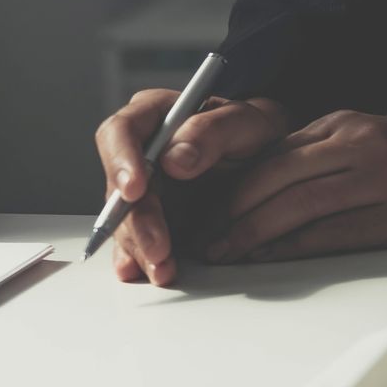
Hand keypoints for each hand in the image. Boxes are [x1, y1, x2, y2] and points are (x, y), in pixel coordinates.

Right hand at [94, 91, 289, 285]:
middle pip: (119, 186)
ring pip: (126, 219)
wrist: (268, 156)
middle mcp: (139, 152)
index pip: (120, 133)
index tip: (136, 190)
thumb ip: (210, 132)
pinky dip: (139, 257)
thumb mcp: (245, 122)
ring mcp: (144, 187)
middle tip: (158, 246)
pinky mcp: (152, 216)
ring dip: (140, 247)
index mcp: (152, 116)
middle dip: (136, 221)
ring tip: (163, 269)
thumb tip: (174, 159)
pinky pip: (137, 238)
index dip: (121, 162)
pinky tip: (143, 271)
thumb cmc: (253, 131)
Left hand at [202, 111, 386, 263]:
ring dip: (250, 234)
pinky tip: (266, 259)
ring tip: (223, 252)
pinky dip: (289, 248)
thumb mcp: (367, 136)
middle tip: (202, 237)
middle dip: (229, 212)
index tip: (203, 208)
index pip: (269, 155)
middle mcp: (355, 145)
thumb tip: (258, 188)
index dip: (229, 185)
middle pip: (272, 180)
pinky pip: (328, 235)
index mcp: (342, 123)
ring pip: (293, 208)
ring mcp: (377, 180)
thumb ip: (317, 154)